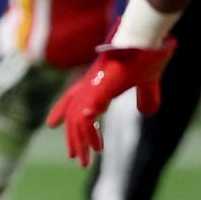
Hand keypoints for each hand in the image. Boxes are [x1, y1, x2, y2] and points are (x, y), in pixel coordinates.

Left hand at [46, 40, 177, 166]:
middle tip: (74, 156)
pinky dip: (87, 132)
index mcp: (98, 80)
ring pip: (76, 119)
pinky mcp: (98, 89)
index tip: (52, 125)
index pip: (72, 97)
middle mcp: (90, 83)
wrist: (147, 38)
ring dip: (80, 142)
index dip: (62, 110)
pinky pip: (85, 116)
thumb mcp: (148, 81)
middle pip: (72, 113)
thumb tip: (148, 112)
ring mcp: (92, 86)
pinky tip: (93, 145)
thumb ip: (147, 96)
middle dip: (72, 135)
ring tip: (84, 161)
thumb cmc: (147, 53)